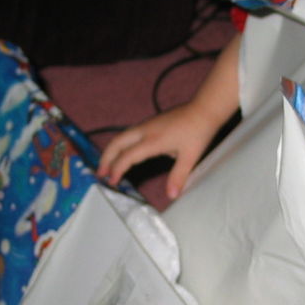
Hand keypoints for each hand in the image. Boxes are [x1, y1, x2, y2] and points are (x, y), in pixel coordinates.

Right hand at [97, 103, 224, 198]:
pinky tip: (123, 154)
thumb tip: (172, 195)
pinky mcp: (150, 124)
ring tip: (107, 165)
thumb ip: (178, 176)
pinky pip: (129, 135)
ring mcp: (146, 125)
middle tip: (100, 173)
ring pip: (121, 137)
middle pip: (117, 143)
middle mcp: (145, 131)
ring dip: (112, 151)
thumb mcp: (190, 157)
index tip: (112, 182)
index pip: (127, 157)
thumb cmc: (198, 132)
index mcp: (152, 141)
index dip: (117, 170)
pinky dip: (120, 145)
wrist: (204, 109)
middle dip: (106, 158)